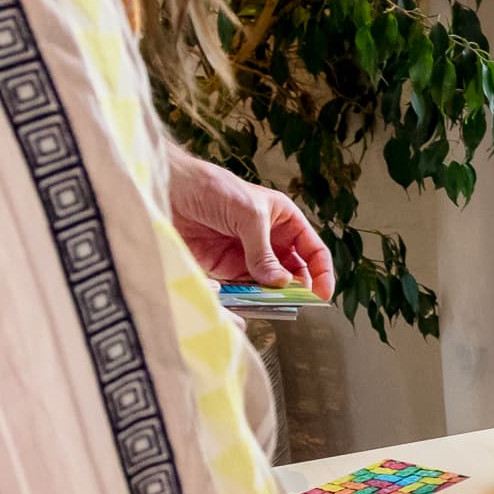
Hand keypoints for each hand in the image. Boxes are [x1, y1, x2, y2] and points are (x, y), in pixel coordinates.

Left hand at [167, 148, 334, 296]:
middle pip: (295, 272)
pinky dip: (250, 299)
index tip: (322, 294)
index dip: (322, 272)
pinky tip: (251, 303)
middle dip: (298, 288)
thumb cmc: (214, 188)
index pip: (313, 250)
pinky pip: (245, 289)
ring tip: (272, 304)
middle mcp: (270, 240)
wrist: (171, 190)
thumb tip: (281, 283)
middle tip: (295, 303)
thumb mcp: (248, 214)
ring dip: (273, 297)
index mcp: (284, 220)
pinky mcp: (226, 268)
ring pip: (270, 284)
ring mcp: (249, 255)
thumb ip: (264, 252)